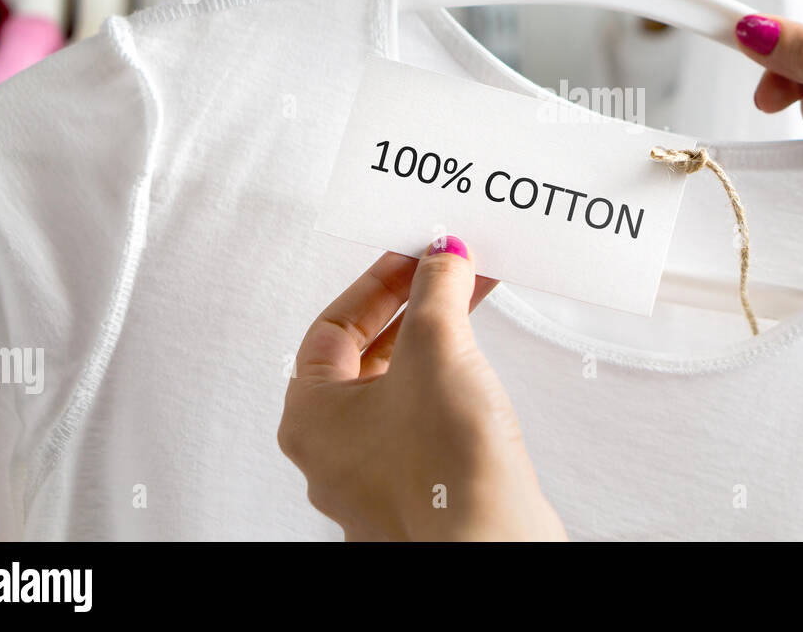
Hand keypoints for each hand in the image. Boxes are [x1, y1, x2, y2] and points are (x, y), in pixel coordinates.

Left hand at [278, 236, 566, 540]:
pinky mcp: (422, 494)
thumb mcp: (438, 347)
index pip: (332, 328)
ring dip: (437, 343)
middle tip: (448, 274)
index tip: (414, 257)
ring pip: (401, 390)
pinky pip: (427, 423)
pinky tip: (480, 367)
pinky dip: (450, 384)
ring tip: (472, 307)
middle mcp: (333, 456)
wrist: (493, 545)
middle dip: (414, 309)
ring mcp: (376, 481)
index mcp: (309, 420)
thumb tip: (442, 258)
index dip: (377, 283)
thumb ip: (437, 290)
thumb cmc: (445, 469)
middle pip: (368, 356)